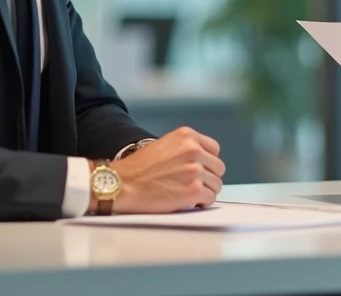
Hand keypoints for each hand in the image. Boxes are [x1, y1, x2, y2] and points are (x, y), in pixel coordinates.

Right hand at [96, 127, 225, 213]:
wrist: (122, 184)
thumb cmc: (138, 168)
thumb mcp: (165, 145)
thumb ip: (185, 149)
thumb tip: (203, 163)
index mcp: (187, 136)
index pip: (214, 149)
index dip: (207, 162)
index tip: (199, 170)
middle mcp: (194, 150)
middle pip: (218, 168)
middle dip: (208, 178)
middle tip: (193, 185)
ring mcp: (195, 170)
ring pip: (216, 184)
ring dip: (205, 191)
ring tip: (188, 194)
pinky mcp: (194, 190)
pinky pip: (210, 198)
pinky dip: (201, 203)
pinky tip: (189, 202)